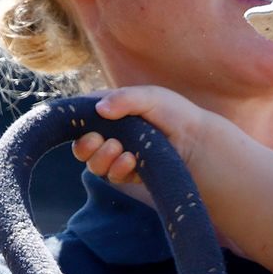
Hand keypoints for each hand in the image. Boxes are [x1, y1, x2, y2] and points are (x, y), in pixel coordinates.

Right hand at [71, 84, 209, 183]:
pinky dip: (117, 169)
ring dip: (100, 158)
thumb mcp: (149, 97)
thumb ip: (124, 98)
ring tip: (117, 148)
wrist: (197, 141)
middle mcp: (109, 134)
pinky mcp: (128, 173)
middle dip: (85, 145)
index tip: (82, 123)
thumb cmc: (174, 113)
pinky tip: (131, 160)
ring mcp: (118, 156)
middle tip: (98, 140)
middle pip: (81, 146)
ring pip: (93, 163)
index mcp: (109, 111)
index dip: (75, 121)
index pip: (80, 117)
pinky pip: (112, 176)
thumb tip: (99, 109)